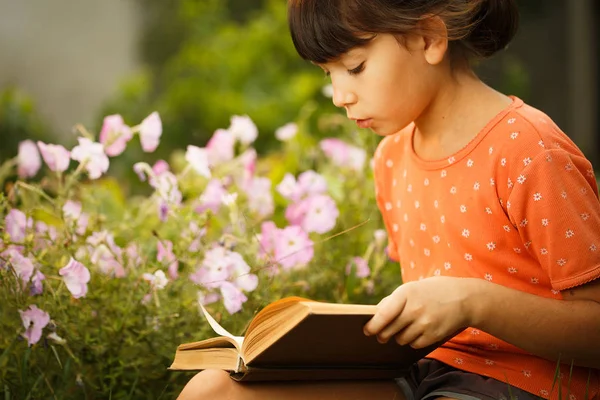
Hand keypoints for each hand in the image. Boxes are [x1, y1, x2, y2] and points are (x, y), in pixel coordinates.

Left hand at [363, 277, 482, 348]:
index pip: (383, 314)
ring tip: (407, 327)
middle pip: (389, 330)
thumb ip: (393, 300)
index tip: (367, 330)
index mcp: (406, 293)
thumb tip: (375, 315)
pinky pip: (414, 344)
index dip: (372, 325)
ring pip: (401, 339)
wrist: (464, 298)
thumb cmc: (433, 291)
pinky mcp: (433, 335)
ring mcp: (425, 323)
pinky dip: (413, 340)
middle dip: (383, 334)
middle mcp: (414, 309)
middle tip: (382, 334)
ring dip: (400, 336)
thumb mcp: (412, 288)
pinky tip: (419, 330)